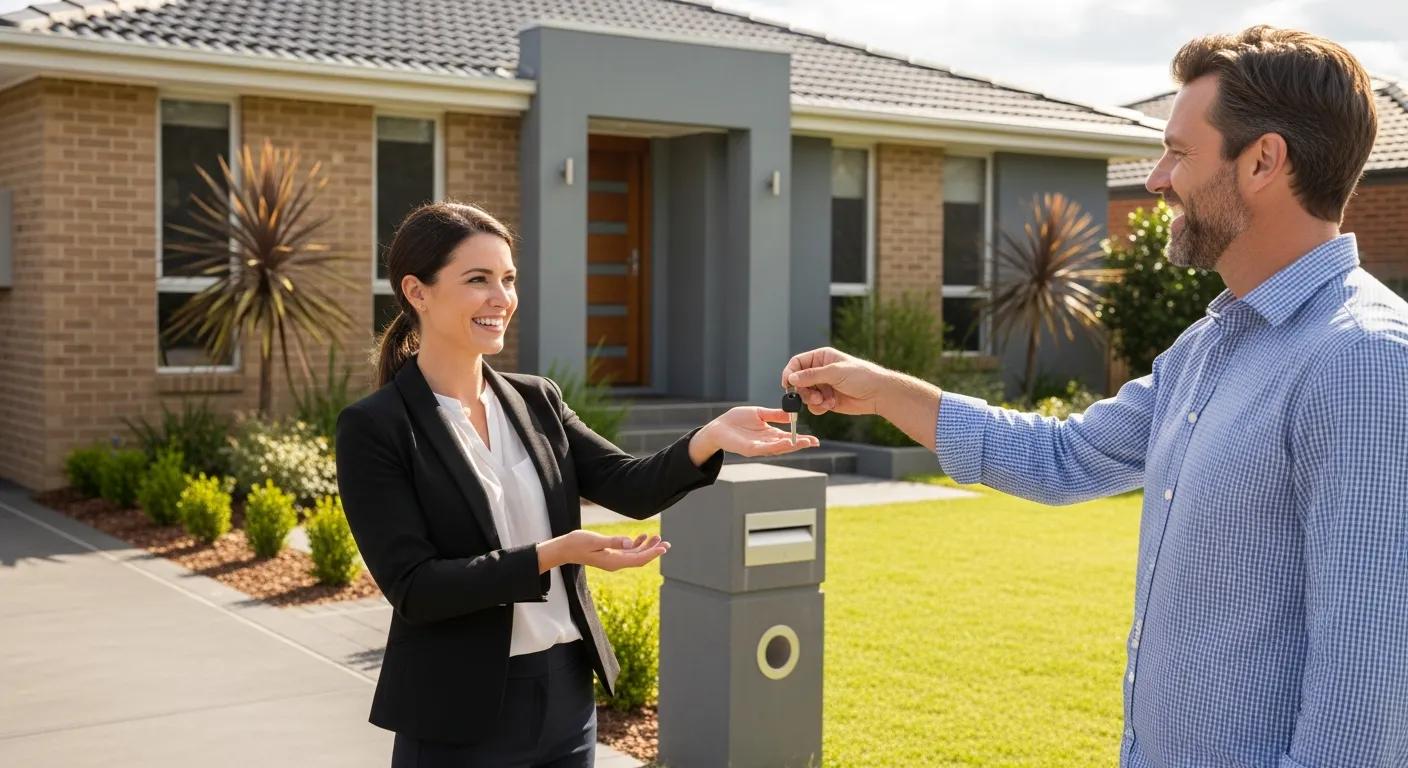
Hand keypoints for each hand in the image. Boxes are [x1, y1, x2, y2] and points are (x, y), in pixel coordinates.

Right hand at [537, 530, 668, 572]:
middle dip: (653, 551)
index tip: (663, 547)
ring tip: (657, 537)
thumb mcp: (596, 540)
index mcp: (613, 562)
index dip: (652, 553)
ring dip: (646, 547)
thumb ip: (613, 541)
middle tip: (666, 543)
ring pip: (635, 555)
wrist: (564, 549)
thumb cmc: (577, 543)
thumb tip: (630, 542)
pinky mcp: (610, 555)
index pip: (638, 559)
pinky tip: (641, 537)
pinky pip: (627, 553)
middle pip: (639, 559)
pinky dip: (636, 545)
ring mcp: (613, 560)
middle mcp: (615, 563)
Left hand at [690, 406, 819, 461]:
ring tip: (804, 443)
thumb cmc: (736, 420)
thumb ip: (775, 415)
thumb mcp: (759, 413)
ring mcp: (759, 447)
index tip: (814, 439)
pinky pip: (766, 448)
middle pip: (787, 445)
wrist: (718, 426)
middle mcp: (766, 442)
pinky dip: (777, 446)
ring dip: (792, 446)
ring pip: (778, 448)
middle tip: (814, 442)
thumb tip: (791, 415)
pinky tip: (786, 443)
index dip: (801, 438)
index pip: (789, 437)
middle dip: (801, 444)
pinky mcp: (750, 450)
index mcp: (769, 434)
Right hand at [781, 346, 890, 415]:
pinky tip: (831, 405)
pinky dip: (819, 407)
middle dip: (804, 391)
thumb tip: (791, 378)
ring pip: (805, 395)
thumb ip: (811, 375)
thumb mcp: (834, 373)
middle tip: (814, 396)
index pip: (797, 363)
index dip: (790, 373)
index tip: (787, 384)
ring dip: (812, 400)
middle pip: (798, 381)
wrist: (878, 394)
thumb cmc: (861, 376)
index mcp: (821, 358)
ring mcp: (823, 386)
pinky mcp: (827, 400)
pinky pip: (813, 406)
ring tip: (825, 401)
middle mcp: (820, 372)